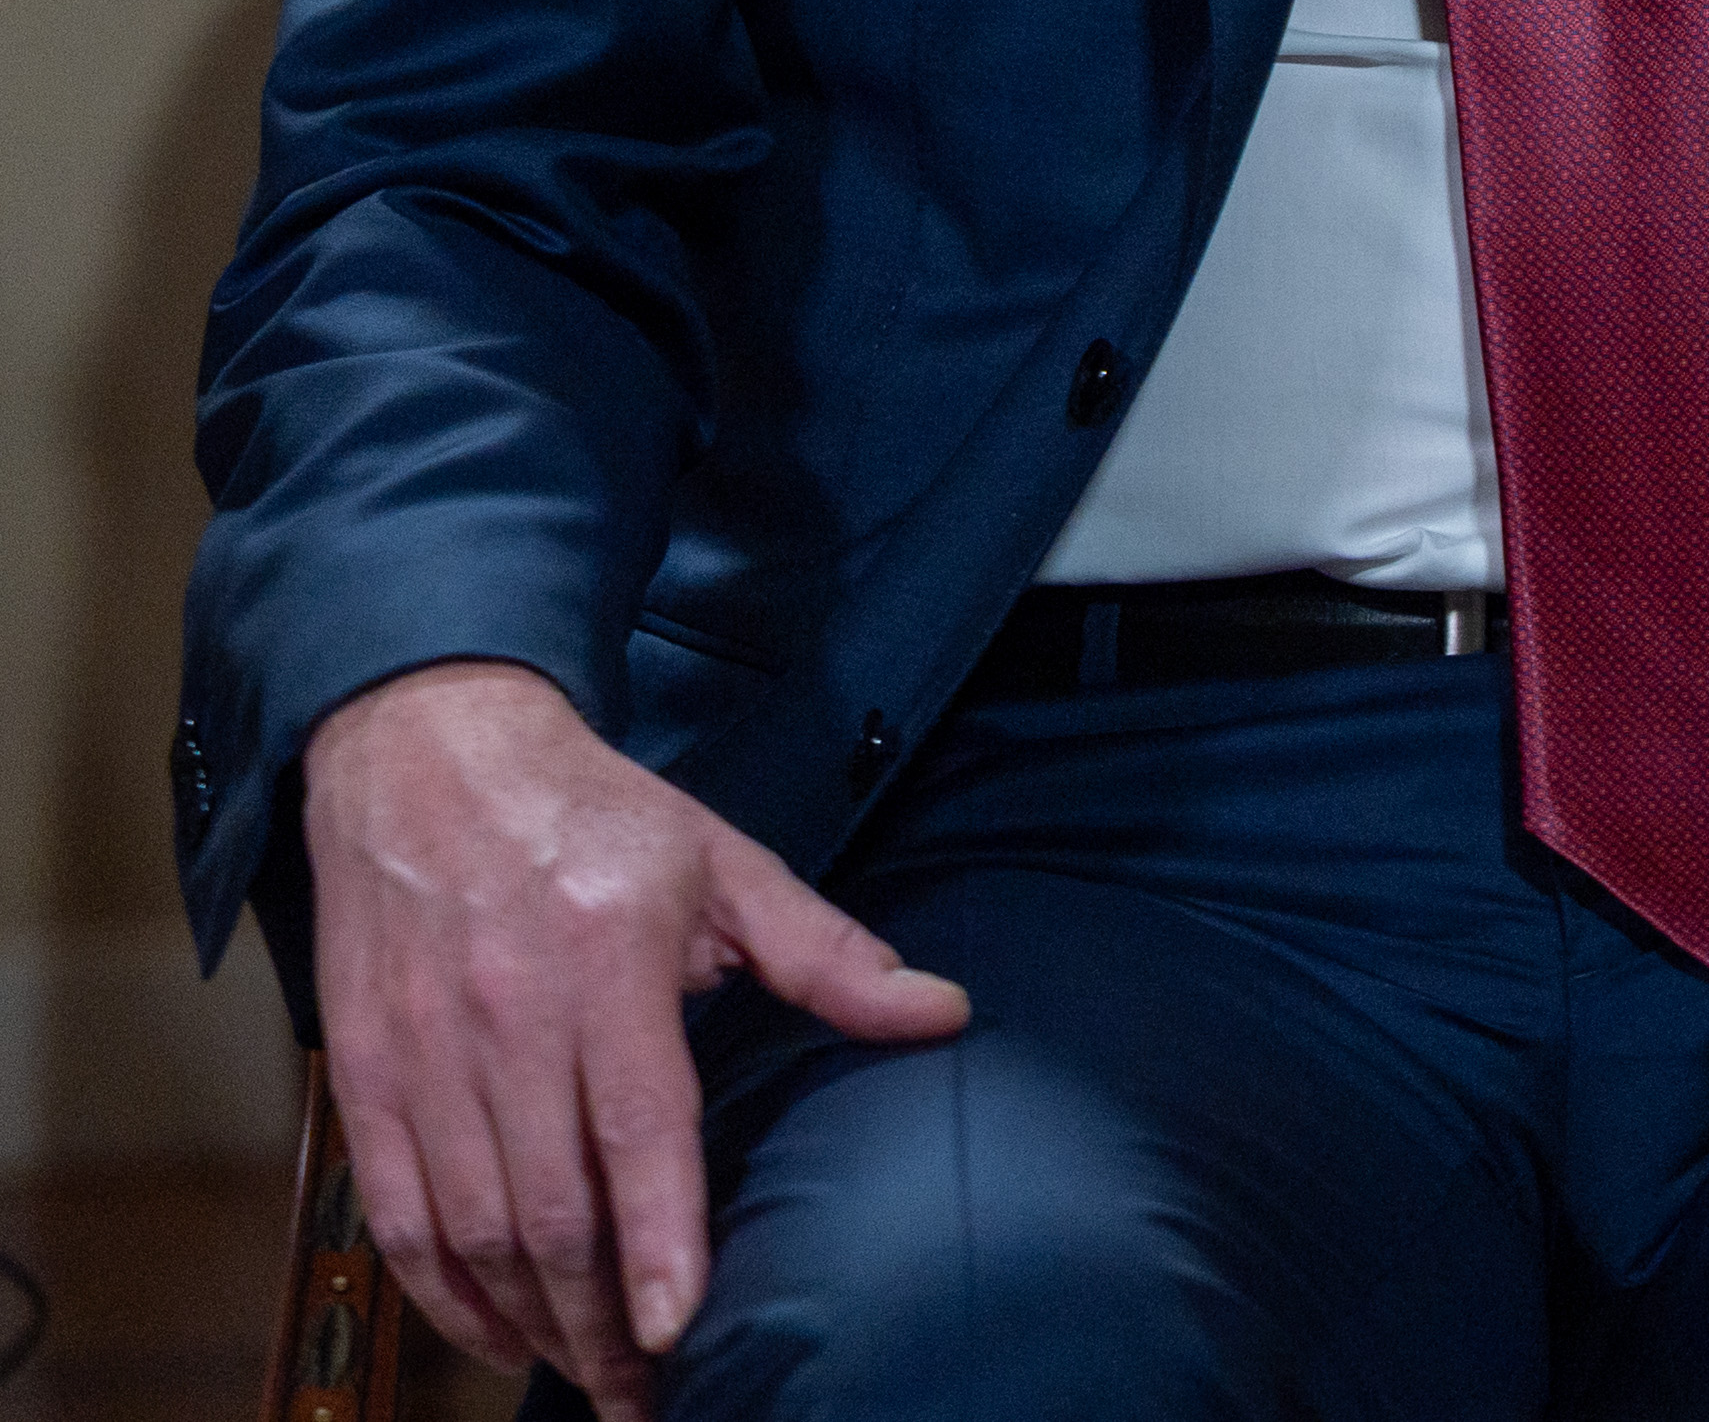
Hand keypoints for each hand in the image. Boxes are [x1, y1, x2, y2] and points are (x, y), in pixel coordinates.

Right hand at [301, 658, 970, 1412]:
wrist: (425, 753)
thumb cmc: (593, 813)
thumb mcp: (726, 863)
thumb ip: (829, 954)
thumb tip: (942, 1011)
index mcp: (607, 959)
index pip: (635, 1125)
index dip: (656, 1236)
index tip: (680, 1324)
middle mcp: (507, 1013)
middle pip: (549, 1205)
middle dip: (599, 1316)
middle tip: (646, 1389)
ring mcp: (422, 1049)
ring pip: (471, 1226)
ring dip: (529, 1318)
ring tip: (589, 1370)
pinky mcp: (362, 1071)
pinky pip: (396, 1211)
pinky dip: (443, 1290)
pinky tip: (498, 1328)